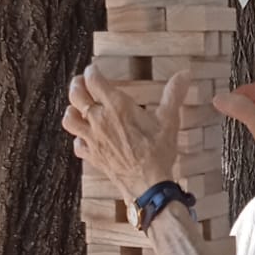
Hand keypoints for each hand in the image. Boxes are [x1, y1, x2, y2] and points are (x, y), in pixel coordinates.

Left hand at [62, 64, 188, 199]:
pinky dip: (78, 138)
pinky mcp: (92, 156)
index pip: (93, 80)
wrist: (148, 184)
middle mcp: (99, 120)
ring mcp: (93, 139)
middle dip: (77, 86)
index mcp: (117, 106)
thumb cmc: (157, 152)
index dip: (91, 72)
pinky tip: (86, 137)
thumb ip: (174, 94)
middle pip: (76, 95)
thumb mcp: (169, 120)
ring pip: (69, 119)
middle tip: (82, 83)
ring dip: (72, 110)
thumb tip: (185, 74)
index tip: (94, 70)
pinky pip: (76, 144)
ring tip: (78, 108)